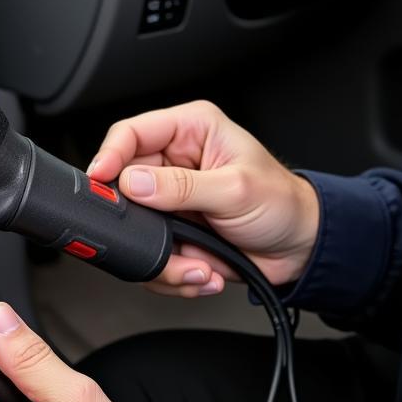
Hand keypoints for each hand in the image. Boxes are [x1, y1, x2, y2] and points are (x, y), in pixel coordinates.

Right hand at [88, 100, 318, 295]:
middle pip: (124, 185)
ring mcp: (171, 199)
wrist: (300, 248)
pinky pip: (151, 254)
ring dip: (162, 257)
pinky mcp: (173, 230)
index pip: (132, 132)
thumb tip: (135, 183)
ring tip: (197, 264)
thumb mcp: (235, 190)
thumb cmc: (282, 203)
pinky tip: (202, 270)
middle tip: (162, 243)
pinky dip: (172, 271)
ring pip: (134, 227)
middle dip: (140, 224)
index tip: (102, 179)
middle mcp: (175, 160)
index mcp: (190, 130)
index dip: (111, 155)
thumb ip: (183, 187)